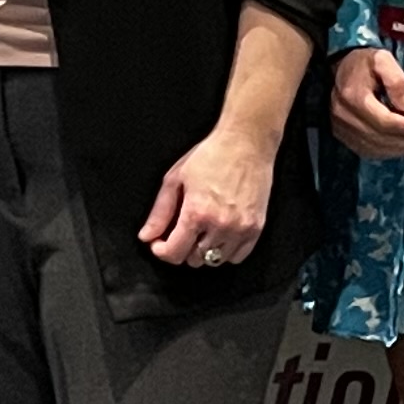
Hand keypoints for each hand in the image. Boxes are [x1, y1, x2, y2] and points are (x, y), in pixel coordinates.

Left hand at [142, 119, 276, 267]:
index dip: (162, 251)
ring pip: (215, 261)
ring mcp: (241, 228)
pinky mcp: (256, 228)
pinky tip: (220, 234)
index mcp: (197, 213)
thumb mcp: (175, 179)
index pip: (175, 253)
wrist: (246, 142)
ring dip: (204, 250)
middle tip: (183, 230)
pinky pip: (238, 257)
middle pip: (194, 260)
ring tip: (202, 230)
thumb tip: (147, 236)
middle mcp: (220, 225)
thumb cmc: (212, 155)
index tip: (160, 244)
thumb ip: (160, 212)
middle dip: (183, 247)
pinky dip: (226, 251)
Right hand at [330, 46, 403, 158]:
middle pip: (382, 138)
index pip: (385, 122)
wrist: (338, 70)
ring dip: (402, 149)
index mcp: (353, 97)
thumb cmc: (362, 63)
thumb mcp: (382, 60)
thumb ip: (396, 81)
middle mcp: (344, 118)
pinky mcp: (345, 139)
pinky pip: (371, 152)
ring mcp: (342, 131)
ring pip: (377, 149)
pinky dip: (391, 152)